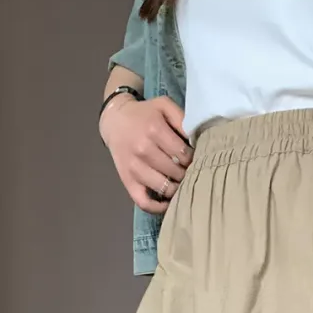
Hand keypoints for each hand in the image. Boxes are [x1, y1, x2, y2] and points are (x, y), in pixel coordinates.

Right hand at [100, 95, 192, 215]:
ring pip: (164, 188)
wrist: (115, 121)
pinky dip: (158, 207)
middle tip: (190, 170)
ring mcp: (134, 169)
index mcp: (154, 130)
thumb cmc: (144, 114)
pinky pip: (144, 202)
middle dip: (187, 173)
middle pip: (176, 172)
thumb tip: (197, 139)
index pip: (184, 154)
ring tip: (181, 182)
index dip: (194, 158)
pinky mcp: (128, 182)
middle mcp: (143, 150)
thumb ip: (182, 118)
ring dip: (177, 189)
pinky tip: (168, 203)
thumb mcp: (164, 106)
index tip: (196, 158)